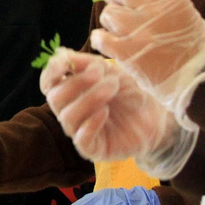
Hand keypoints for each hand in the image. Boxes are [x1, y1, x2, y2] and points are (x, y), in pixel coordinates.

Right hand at [41, 48, 180, 163]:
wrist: (156, 116)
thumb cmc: (130, 93)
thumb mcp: (111, 72)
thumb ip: (87, 63)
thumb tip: (61, 54)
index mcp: (70, 92)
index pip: (48, 84)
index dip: (51, 72)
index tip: (64, 62)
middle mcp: (70, 112)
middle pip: (55, 98)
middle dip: (77, 83)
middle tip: (102, 74)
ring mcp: (79, 132)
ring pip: (67, 117)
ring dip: (88, 99)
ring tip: (111, 88)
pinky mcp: (93, 149)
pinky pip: (82, 138)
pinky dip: (91, 122)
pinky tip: (106, 112)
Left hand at [91, 0, 204, 115]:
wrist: (200, 75)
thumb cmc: (190, 41)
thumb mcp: (181, 7)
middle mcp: (153, 7)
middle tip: (120, 10)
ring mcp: (139, 30)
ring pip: (108, 13)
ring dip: (110, 22)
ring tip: (119, 31)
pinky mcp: (127, 52)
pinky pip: (101, 38)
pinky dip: (101, 40)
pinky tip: (110, 44)